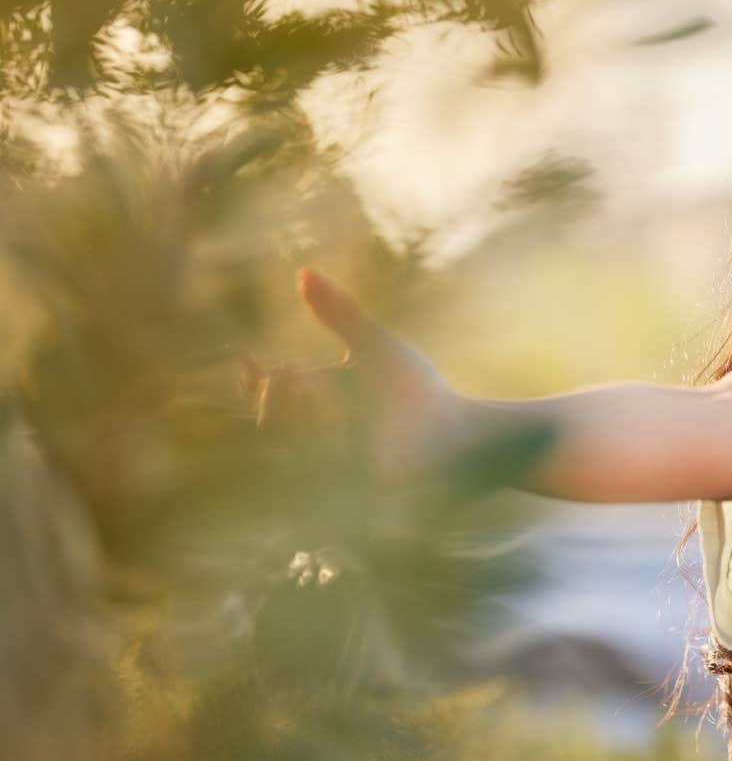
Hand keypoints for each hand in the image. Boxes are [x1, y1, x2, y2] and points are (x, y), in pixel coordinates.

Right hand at [241, 266, 461, 485]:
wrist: (456, 430)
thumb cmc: (417, 389)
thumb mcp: (374, 345)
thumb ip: (340, 312)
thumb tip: (303, 272)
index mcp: (317, 399)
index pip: (267, 392)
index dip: (251, 380)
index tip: (246, 359)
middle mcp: (315, 434)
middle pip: (268, 418)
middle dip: (276, 394)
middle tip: (297, 374)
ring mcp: (329, 464)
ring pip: (286, 444)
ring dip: (302, 414)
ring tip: (326, 395)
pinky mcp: (345, 488)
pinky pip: (314, 472)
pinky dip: (324, 443)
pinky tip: (343, 425)